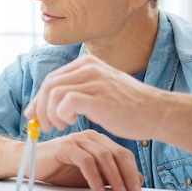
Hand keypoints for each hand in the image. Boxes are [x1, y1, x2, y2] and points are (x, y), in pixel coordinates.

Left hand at [25, 55, 157, 139]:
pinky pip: (65, 102)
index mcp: (87, 63)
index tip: (33, 114)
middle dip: (40, 107)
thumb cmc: (129, 107)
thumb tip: (47, 103)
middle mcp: (89, 67)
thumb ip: (77, 91)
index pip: (51, 78)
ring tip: (59, 127)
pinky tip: (70, 123)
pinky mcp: (98, 97)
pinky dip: (61, 114)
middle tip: (43, 125)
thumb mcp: (101, 89)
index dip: (38, 98)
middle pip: (48, 85)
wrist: (158, 113)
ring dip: (50, 114)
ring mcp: (94, 80)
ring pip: (53, 93)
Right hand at [35, 130, 143, 190]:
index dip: (133, 172)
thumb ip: (109, 175)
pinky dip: (95, 178)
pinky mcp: (65, 146)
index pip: (122, 154)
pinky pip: (86, 161)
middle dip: (127, 176)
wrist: (29, 164)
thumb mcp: (89, 175)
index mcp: (97, 140)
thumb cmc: (58, 169)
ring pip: (104, 157)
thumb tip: (137, 181)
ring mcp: (77, 139)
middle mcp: (89, 136)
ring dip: (115, 178)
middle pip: (117, 153)